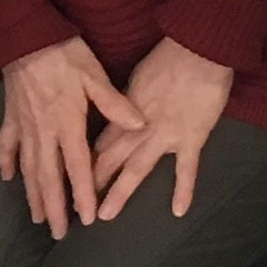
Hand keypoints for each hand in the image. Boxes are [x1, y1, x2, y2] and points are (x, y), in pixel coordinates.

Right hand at [0, 39, 144, 240]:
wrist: (24, 34)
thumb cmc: (63, 52)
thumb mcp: (93, 74)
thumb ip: (115, 103)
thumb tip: (141, 126)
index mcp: (66, 122)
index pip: (77, 166)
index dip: (82, 194)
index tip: (86, 219)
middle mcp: (43, 130)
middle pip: (48, 176)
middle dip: (55, 207)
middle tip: (59, 234)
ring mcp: (24, 125)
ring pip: (27, 168)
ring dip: (33, 194)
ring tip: (38, 217)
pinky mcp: (10, 116)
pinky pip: (6, 144)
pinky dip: (6, 162)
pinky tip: (6, 178)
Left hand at [87, 39, 232, 220]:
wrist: (198, 49)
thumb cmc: (166, 57)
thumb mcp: (136, 76)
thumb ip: (121, 100)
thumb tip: (111, 114)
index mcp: (123, 111)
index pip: (97, 142)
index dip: (83, 161)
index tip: (69, 180)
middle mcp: (138, 128)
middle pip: (110, 159)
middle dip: (92, 183)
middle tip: (76, 207)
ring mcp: (165, 135)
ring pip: (138, 169)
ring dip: (120, 192)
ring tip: (106, 216)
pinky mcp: (191, 139)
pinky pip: (187, 170)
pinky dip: (183, 190)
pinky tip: (178, 211)